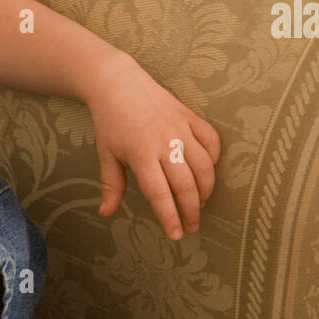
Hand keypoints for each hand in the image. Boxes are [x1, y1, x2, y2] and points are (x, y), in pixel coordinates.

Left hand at [86, 55, 220, 240]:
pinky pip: (212, 142)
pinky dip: (213, 160)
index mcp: (141, 155)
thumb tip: (105, 213)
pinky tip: (206, 172)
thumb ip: (111, 186)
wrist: (118, 83)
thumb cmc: (110, 122)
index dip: (170, 217)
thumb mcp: (106, 155)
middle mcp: (165, 143)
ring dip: (206, 189)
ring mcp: (181, 128)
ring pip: (205, 166)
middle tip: (192, 226)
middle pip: (187, 185)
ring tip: (200, 203)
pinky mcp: (191, 116)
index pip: (160, 194)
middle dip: (192, 211)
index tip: (177, 234)